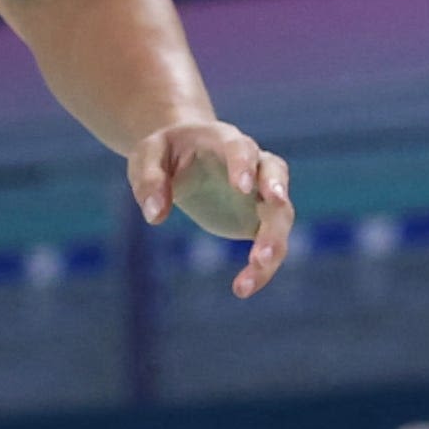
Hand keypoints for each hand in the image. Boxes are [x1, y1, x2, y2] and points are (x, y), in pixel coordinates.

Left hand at [132, 116, 297, 298]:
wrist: (185, 154)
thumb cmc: (165, 152)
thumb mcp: (146, 157)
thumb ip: (149, 180)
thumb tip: (156, 217)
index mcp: (223, 140)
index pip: (241, 147)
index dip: (245, 164)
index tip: (243, 187)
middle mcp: (252, 163)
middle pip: (276, 174)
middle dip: (277, 198)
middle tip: (270, 219)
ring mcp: (261, 192)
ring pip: (281, 215)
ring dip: (272, 245)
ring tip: (248, 281)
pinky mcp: (259, 218)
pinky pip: (271, 242)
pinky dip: (262, 267)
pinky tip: (242, 288)